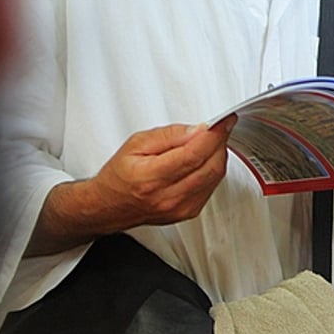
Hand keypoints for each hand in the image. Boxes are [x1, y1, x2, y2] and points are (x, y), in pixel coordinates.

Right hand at [89, 118, 235, 228]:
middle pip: (210, 166)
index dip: (213, 135)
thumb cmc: (120, 176)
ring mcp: (180, 208)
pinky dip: (213, 169)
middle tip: (218, 128)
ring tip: (208, 142)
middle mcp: (168, 197)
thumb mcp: (137, 143)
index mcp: (151, 178)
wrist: (109, 206)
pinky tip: (204, 160)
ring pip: (215, 177)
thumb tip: (198, 130)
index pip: (193, 155)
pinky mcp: (188, 212)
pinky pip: (212, 186)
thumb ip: (170, 135)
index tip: (223, 122)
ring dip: (218, 155)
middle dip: (219, 142)